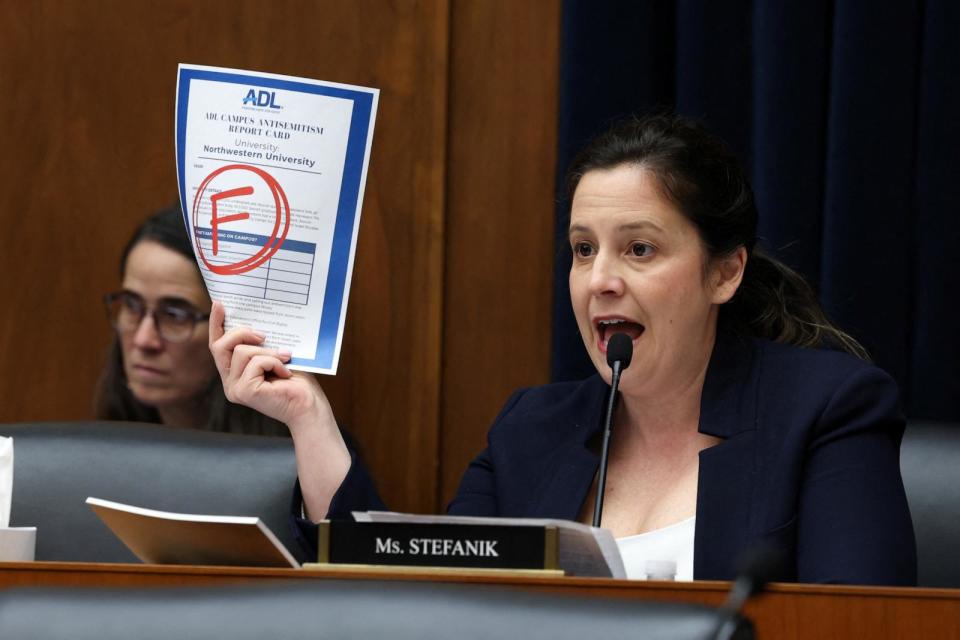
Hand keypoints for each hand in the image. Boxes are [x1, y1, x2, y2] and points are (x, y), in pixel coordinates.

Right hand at [209, 301, 351, 518]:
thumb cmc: (297, 381)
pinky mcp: (244, 391)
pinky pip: (255, 362)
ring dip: (267, 351)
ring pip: (241, 351)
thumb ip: (260, 344)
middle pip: (221, 345)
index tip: (220, 304)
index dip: (216, 324)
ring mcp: (234, 388)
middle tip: (264, 335)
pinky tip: (285, 372)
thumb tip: (257, 320)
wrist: (309, 405)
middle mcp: (229, 382)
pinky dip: (273, 362)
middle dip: (242, 332)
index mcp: (234, 373)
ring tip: (284, 358)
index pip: (218, 346)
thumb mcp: (275, 355)